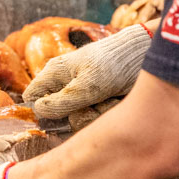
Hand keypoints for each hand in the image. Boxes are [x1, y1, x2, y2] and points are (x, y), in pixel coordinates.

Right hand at [22, 24, 151, 118]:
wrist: (145, 57)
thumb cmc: (114, 64)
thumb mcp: (88, 85)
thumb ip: (61, 102)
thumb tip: (39, 111)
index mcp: (55, 73)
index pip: (32, 97)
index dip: (41, 109)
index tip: (61, 113)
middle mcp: (65, 85)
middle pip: (58, 116)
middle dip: (78, 113)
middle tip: (93, 101)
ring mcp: (81, 95)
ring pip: (78, 120)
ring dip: (96, 114)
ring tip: (110, 98)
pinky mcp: (97, 102)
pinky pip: (95, 119)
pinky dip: (107, 113)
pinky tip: (116, 100)